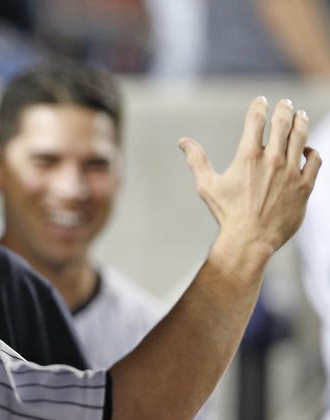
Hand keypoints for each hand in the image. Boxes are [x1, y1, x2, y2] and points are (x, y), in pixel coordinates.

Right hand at [180, 96, 320, 259]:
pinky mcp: (304, 186)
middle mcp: (273, 160)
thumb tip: (183, 141)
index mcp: (248, 157)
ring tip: (300, 116)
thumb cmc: (226, 214)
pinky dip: (312, 151)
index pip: (256, 121)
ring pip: (301, 137)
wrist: (250, 240)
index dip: (259, 107)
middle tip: (285, 103)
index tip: (261, 101)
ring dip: (301, 123)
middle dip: (284, 109)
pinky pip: (315, 161)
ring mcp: (291, 172)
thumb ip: (197, 160)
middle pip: (283, 124)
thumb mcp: (207, 186)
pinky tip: (307, 149)